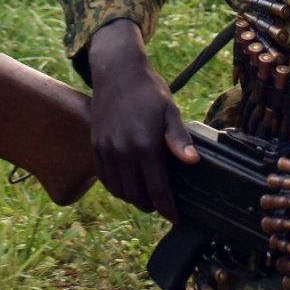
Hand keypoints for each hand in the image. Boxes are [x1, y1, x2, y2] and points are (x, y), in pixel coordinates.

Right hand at [86, 19, 196, 220]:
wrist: (117, 72)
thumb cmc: (149, 91)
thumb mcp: (170, 111)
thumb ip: (179, 139)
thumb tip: (193, 162)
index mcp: (145, 145)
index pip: (158, 190)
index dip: (168, 208)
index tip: (176, 217)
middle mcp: (123, 152)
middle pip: (137, 196)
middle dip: (152, 205)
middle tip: (164, 204)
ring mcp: (106, 151)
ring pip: (120, 191)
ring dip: (134, 198)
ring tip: (147, 195)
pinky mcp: (95, 147)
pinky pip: (106, 179)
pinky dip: (118, 188)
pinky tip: (129, 184)